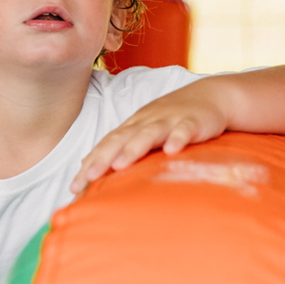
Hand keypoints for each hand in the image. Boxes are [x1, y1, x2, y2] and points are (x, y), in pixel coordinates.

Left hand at [71, 88, 226, 192]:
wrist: (210, 95)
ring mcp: (168, 120)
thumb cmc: (171, 120)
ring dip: (133, 149)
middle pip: (120, 139)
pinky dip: (178, 139)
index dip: (89, 164)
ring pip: (148, 134)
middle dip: (103, 158)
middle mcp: (145, 122)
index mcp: (132, 126)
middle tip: (88, 177)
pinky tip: (172, 151)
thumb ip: (118, 147)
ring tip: (120, 166)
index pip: (105, 145)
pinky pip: (184, 130)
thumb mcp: (142, 131)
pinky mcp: (193, 121)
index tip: (74, 187)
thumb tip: (87, 165)